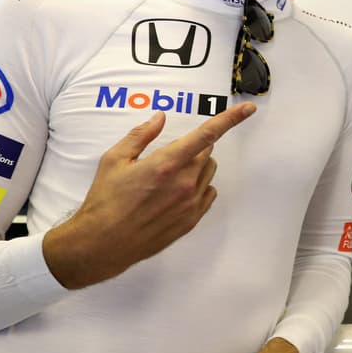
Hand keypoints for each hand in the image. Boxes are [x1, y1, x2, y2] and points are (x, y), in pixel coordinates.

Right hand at [42, 103, 255, 288]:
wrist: (103, 243)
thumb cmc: (105, 200)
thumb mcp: (114, 159)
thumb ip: (141, 135)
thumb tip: (160, 118)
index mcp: (165, 164)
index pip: (206, 135)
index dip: (230, 119)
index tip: (247, 109)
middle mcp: (184, 183)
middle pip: (206, 153)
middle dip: (191, 149)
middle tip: (166, 159)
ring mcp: (190, 204)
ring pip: (208, 173)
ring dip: (196, 167)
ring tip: (168, 178)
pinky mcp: (191, 220)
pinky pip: (208, 194)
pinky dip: (198, 187)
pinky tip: (175, 193)